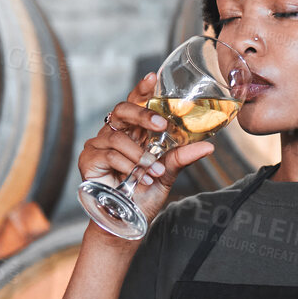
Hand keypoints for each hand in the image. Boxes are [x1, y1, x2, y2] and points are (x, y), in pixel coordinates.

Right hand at [78, 71, 216, 230]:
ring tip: (154, 171)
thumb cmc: (143, 195)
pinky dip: (128, 166)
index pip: (135, 104)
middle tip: (160, 124)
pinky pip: (110, 155)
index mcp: (132, 133)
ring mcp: (98, 146)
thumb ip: (181, 157)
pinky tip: (137, 179)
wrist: (128, 221)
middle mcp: (114, 134)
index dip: (141, 89)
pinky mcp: (88, 160)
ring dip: (140, 155)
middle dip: (142, 114)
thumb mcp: (167, 173)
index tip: (153, 77)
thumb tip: (208, 146)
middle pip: (122, 110)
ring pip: (118, 137)